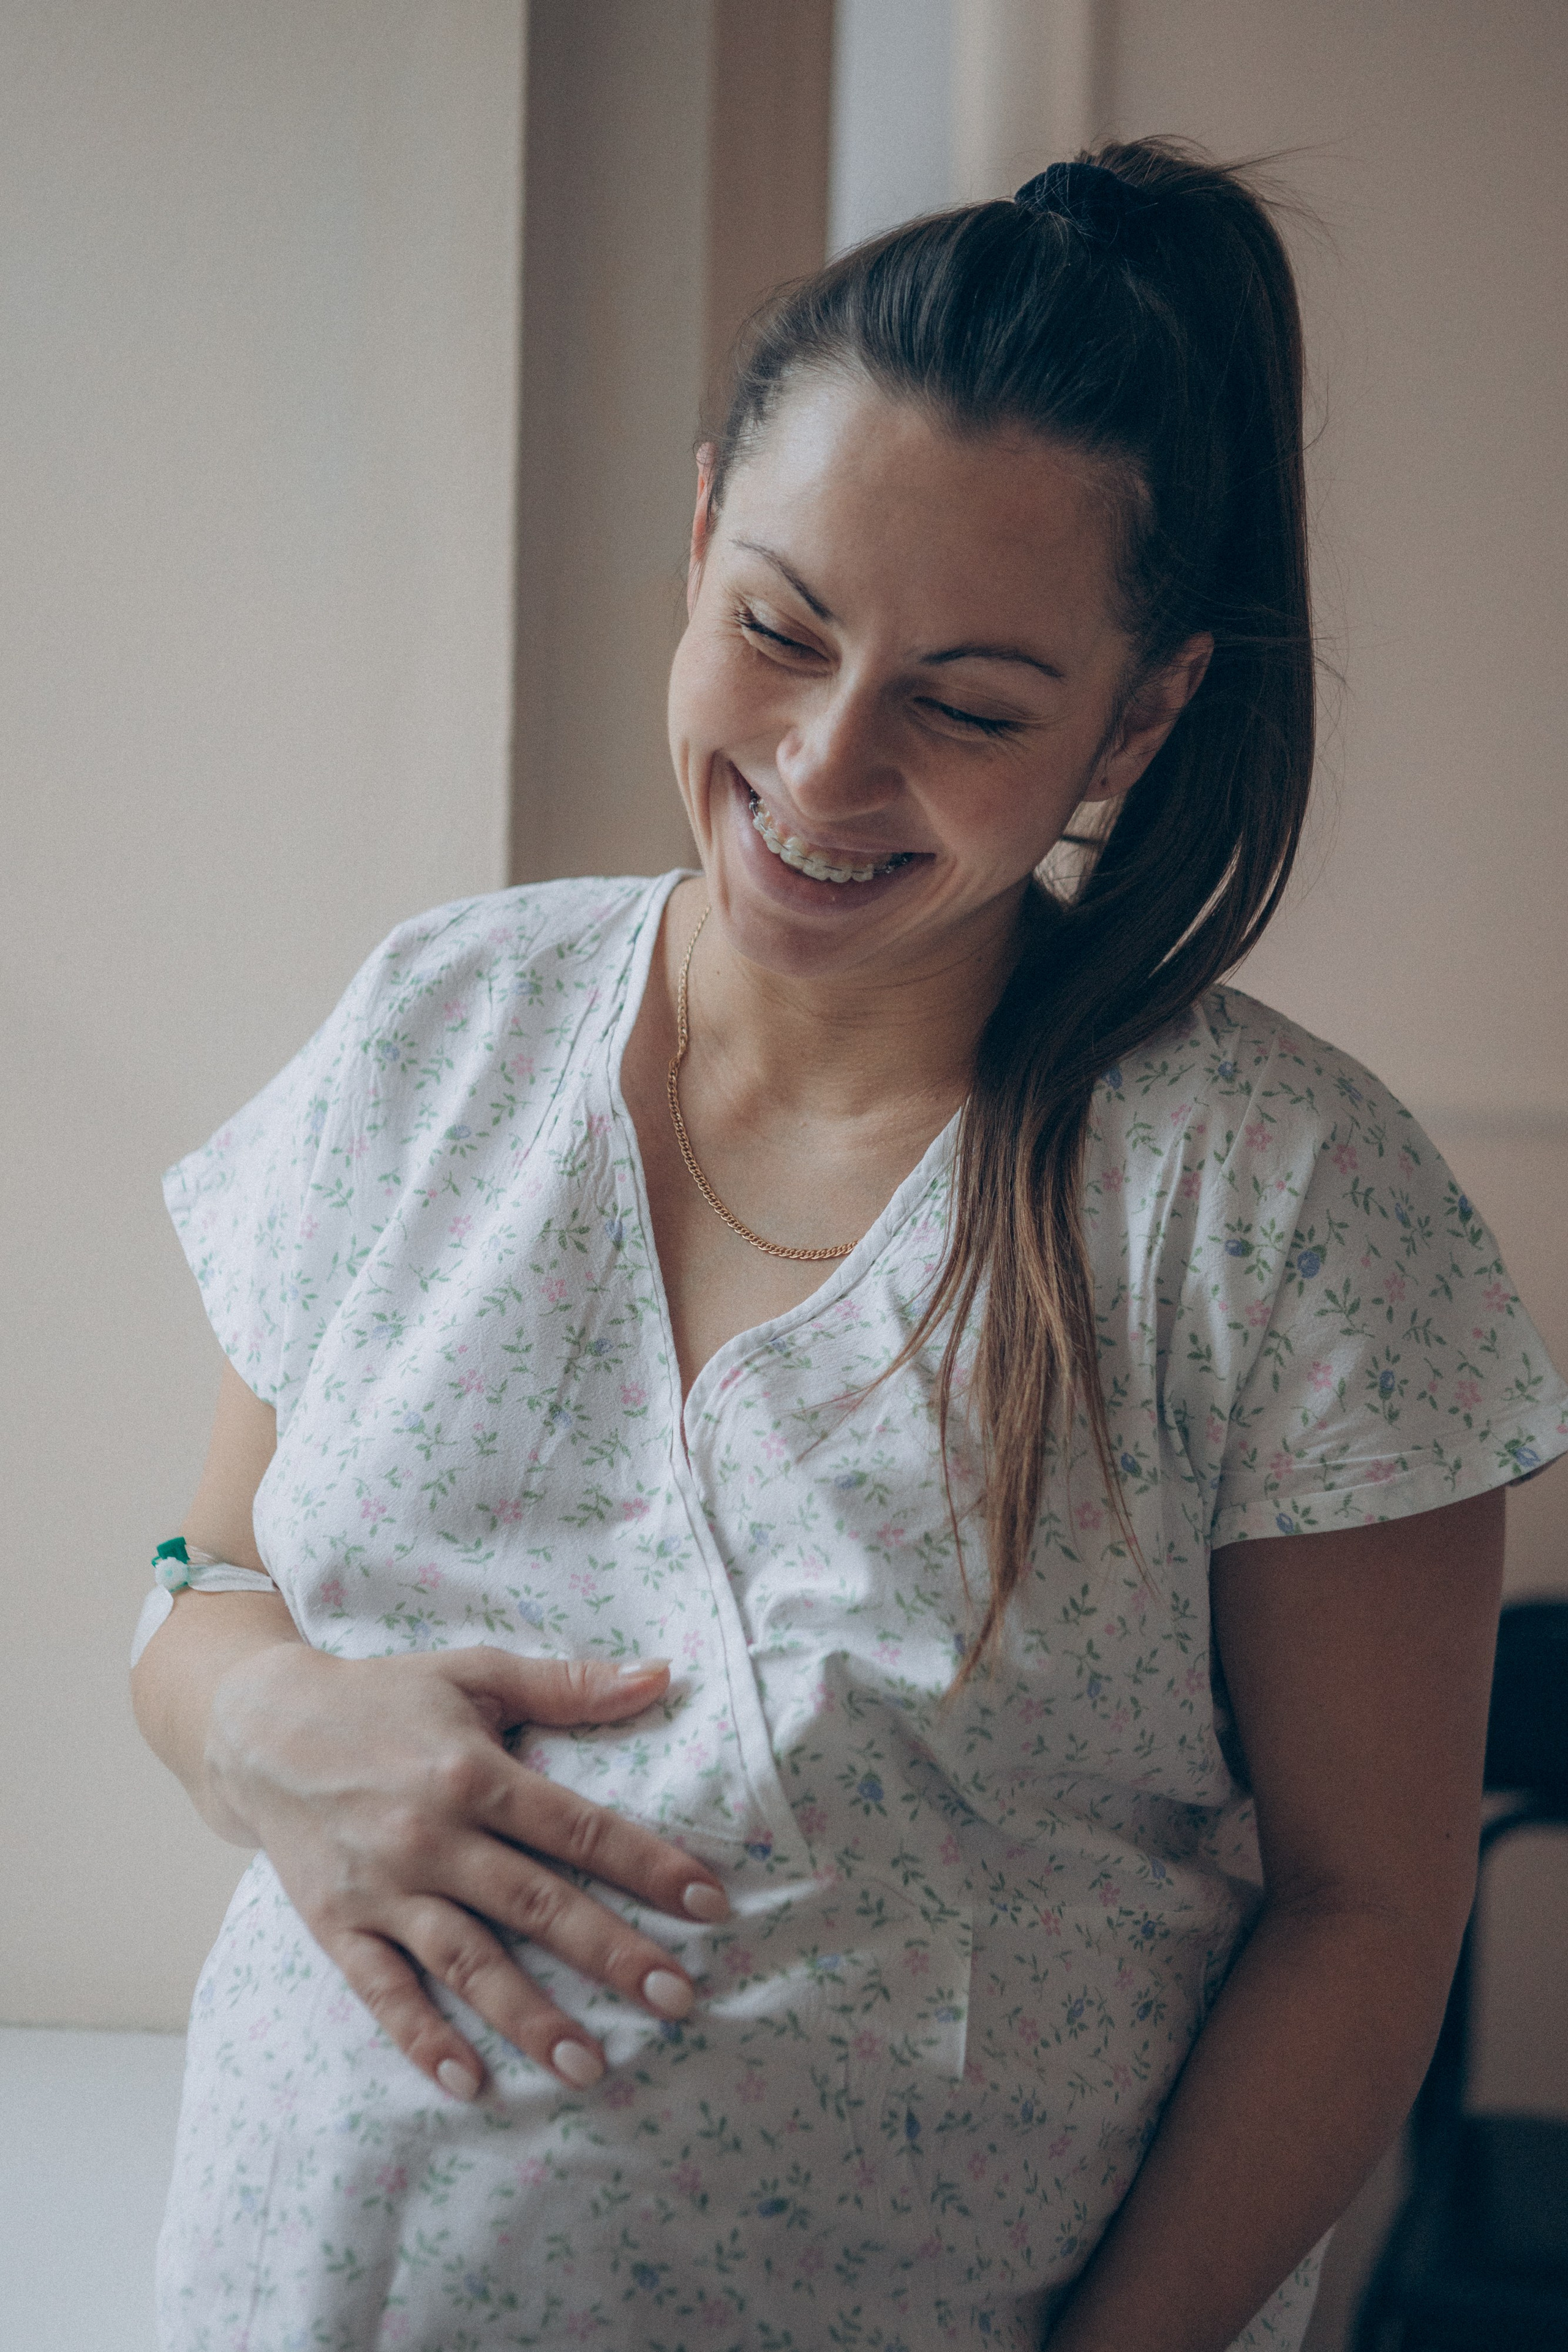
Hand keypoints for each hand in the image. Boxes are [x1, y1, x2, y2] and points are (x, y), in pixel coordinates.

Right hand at [204, 1642, 729, 2100]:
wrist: (261, 1729)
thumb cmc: (384, 1697)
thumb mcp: (476, 1672)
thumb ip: (570, 1684)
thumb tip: (663, 1675)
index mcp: (474, 1772)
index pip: (580, 1829)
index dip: (649, 1867)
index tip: (710, 1905)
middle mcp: (432, 1834)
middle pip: (537, 1904)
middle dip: (612, 1955)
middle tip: (678, 2000)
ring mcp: (383, 1887)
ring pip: (468, 1960)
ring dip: (529, 2016)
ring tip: (590, 2066)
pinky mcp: (336, 1926)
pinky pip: (384, 1991)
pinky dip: (424, 2038)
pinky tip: (470, 2081)